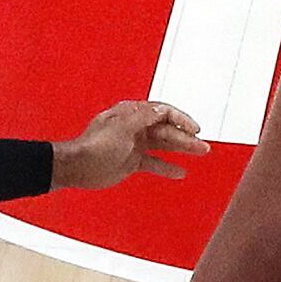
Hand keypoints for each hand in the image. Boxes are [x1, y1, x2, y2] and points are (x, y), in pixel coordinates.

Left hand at [52, 100, 208, 188]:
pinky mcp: (131, 160)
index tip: (194, 128)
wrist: (78, 167)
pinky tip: (179, 172)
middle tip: (202, 145)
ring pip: (163, 144)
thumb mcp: (123, 128)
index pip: (162, 112)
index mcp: (131, 114)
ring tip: (199, 153)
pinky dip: (166, 167)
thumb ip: (144, 118)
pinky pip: (154, 162)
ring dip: (181, 149)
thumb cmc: (94, 146)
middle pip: (166, 129)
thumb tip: (161, 109)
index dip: (180, 119)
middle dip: (185, 137)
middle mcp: (134, 127)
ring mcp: (134, 144)